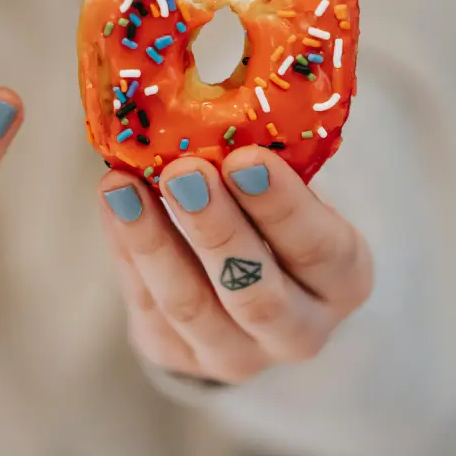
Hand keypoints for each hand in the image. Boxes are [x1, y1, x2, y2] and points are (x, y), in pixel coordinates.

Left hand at [99, 147, 373, 383]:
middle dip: (216, 228)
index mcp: (342, 280)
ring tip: (123, 185)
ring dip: (153, 241)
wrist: (244, 290)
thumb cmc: (272, 218)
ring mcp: (236, 355)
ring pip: (191, 306)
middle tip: (183, 171)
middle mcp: (299, 331)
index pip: (320, 249)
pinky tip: (113, 202)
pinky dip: (126, 249)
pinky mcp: (178, 358)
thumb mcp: (289, 192)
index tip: (246, 158)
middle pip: (256, 292)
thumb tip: (216, 96)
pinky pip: (147, 304)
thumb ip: (264, 163)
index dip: (283, 206)